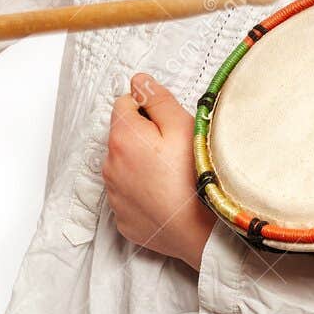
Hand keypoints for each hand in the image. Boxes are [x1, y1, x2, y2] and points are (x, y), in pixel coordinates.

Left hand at [103, 72, 216, 270]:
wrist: (204, 232)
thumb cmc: (197, 176)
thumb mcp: (183, 125)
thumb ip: (157, 99)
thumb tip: (138, 81)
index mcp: (122, 137)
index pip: (124, 104)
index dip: (148, 109)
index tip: (168, 125)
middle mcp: (109, 165)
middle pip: (122, 137)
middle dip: (143, 138)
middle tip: (174, 152)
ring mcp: (114, 196)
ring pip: (124, 166)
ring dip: (140, 165)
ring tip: (171, 176)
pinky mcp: (122, 219)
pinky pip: (129, 196)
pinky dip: (142, 193)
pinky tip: (165, 197)